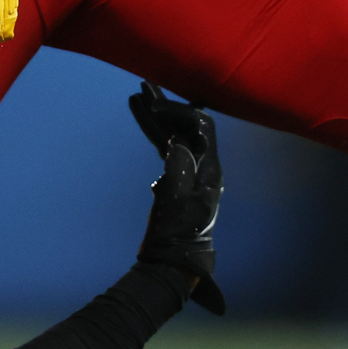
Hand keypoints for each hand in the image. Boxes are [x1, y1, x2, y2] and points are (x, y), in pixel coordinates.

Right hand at [129, 82, 225, 314]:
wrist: (172, 261)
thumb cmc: (178, 233)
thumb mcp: (177, 201)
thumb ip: (178, 169)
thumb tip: (176, 143)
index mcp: (209, 169)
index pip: (201, 127)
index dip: (180, 112)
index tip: (157, 107)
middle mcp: (201, 166)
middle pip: (186, 126)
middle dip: (166, 107)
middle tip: (144, 87)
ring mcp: (188, 172)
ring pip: (172, 135)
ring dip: (156, 116)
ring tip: (138, 97)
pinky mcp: (174, 181)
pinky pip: (164, 149)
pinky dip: (153, 133)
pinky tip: (144, 121)